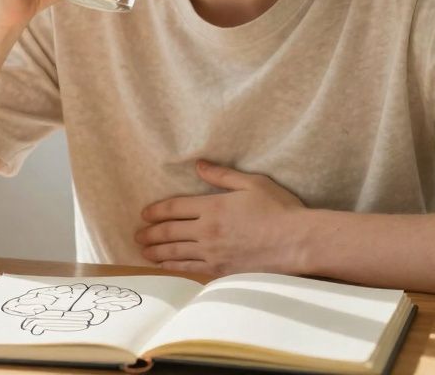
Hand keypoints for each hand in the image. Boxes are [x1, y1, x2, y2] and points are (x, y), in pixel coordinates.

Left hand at [135, 160, 308, 275]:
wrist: (297, 242)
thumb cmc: (279, 210)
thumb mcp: (252, 183)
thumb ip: (222, 175)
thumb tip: (198, 165)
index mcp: (213, 206)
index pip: (174, 208)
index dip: (156, 211)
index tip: (144, 214)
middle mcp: (207, 231)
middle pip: (169, 231)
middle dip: (150, 233)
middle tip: (137, 235)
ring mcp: (213, 253)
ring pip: (175, 252)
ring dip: (156, 251)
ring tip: (144, 251)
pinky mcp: (221, 270)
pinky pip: (190, 269)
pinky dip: (173, 267)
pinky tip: (165, 266)